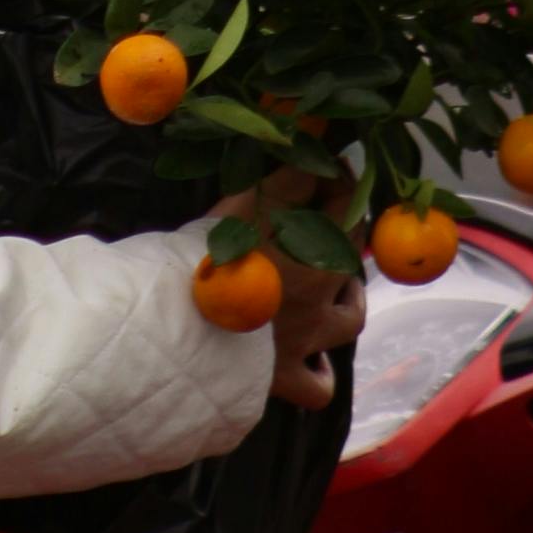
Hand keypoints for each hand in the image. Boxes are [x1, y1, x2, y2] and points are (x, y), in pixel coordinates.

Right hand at [214, 166, 363, 414]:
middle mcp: (325, 293)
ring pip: (350, 319)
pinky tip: (311, 358)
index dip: (338, 180)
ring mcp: (310, 340)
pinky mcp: (287, 379)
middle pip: (353, 259)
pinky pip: (318, 385)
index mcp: (319, 246)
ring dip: (344, 300)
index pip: (347, 202)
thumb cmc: (208, 258)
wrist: (179, 326)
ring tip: (325, 288)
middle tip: (319, 225)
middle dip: (343, 237)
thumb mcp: (245, 203)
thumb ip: (286, 175)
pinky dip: (318, 371)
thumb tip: (316, 146)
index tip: (325, 170)